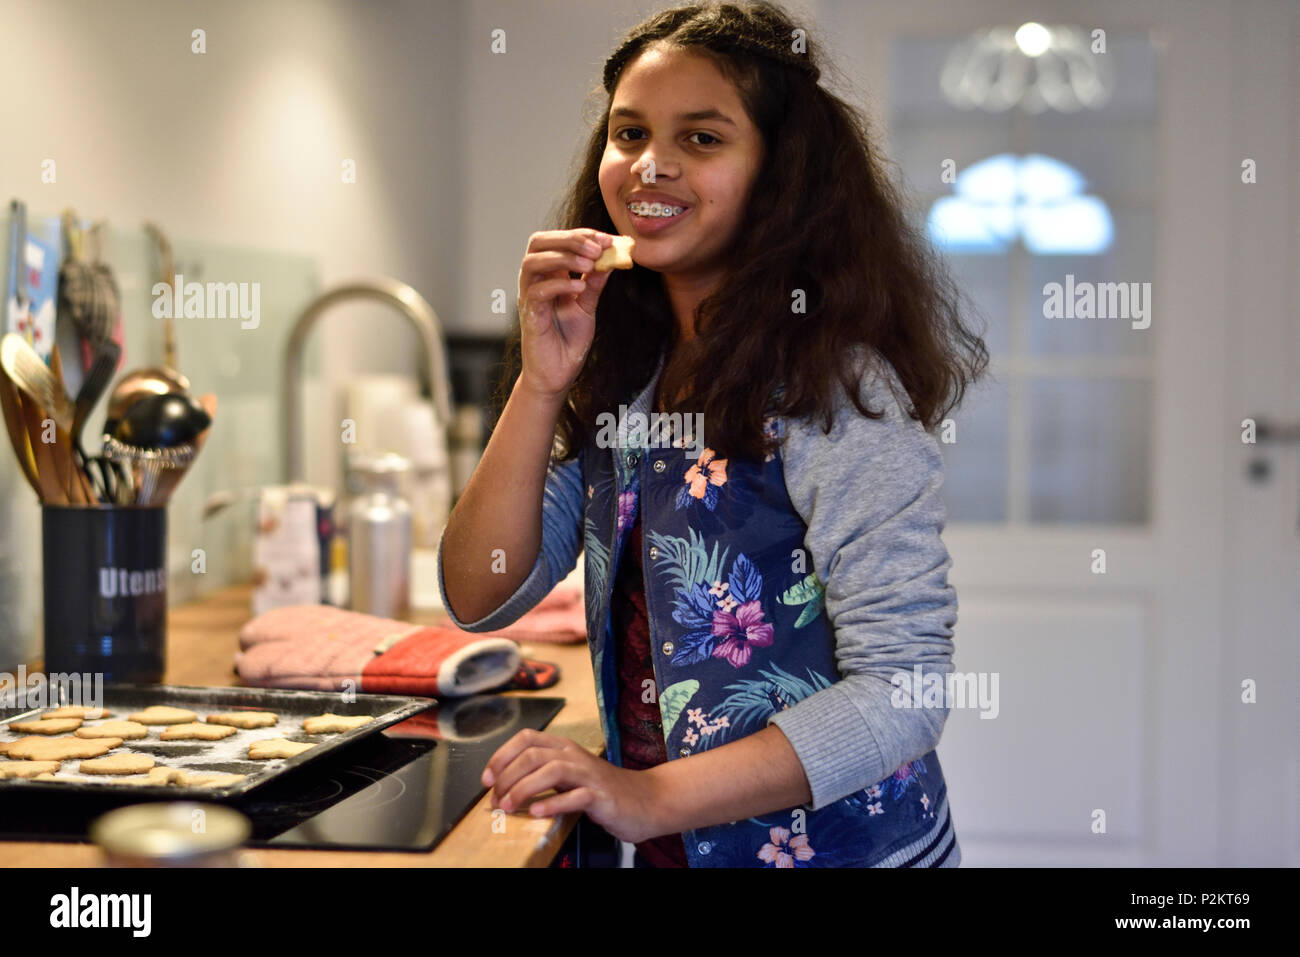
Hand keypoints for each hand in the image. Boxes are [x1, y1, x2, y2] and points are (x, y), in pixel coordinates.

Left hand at [481, 728, 666, 844]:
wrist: (647, 800)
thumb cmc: (603, 791)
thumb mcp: (570, 776)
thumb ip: (542, 776)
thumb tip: (504, 788)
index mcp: (564, 748)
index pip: (526, 738)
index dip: (501, 756)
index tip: (486, 779)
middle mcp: (574, 755)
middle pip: (532, 754)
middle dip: (506, 777)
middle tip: (495, 800)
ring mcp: (589, 774)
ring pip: (550, 770)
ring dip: (523, 789)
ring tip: (509, 806)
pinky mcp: (601, 795)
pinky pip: (575, 796)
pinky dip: (553, 804)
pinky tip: (538, 813)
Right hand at [515, 229, 614, 399]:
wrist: (557, 375)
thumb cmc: (568, 341)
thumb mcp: (587, 306)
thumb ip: (594, 283)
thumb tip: (611, 258)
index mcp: (549, 275)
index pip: (558, 241)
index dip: (581, 235)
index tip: (607, 239)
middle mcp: (535, 281)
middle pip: (539, 243)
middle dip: (569, 239)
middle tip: (597, 247)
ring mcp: (529, 297)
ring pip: (533, 262)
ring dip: (563, 257)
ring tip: (589, 264)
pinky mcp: (529, 315)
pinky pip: (537, 291)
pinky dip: (559, 284)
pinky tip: (579, 288)